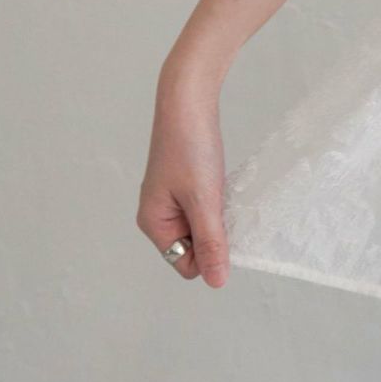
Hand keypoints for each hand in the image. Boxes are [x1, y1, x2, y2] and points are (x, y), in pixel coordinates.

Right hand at [136, 60, 229, 285]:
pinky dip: (217, 199)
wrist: (187, 99)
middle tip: (225, 205)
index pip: (185, 264)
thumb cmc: (190, 147)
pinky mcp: (183, 182)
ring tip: (223, 190)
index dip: (210, 254)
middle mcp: (157, 214)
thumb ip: (211, 241)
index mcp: (154, 223)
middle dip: (214, 233)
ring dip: (217, 214)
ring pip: (201, 225)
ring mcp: (170, 198)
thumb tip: (216, 282)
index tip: (226, 227)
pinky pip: (203, 206)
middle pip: (193, 246)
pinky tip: (223, 181)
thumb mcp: (204, 199)